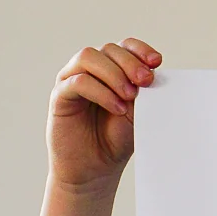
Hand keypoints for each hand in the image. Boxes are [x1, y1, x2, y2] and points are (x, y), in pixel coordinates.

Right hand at [47, 39, 161, 191]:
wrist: (96, 169)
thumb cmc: (116, 140)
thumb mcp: (137, 113)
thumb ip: (142, 92)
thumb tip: (152, 73)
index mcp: (111, 70)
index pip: (123, 47)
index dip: (139, 49)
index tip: (156, 62)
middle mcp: (90, 70)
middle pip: (108, 49)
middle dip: (130, 63)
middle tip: (146, 81)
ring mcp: (72, 80)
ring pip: (88, 57)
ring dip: (113, 74)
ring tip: (130, 97)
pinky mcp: (60, 96)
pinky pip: (77, 82)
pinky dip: (100, 91)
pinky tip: (117, 108)